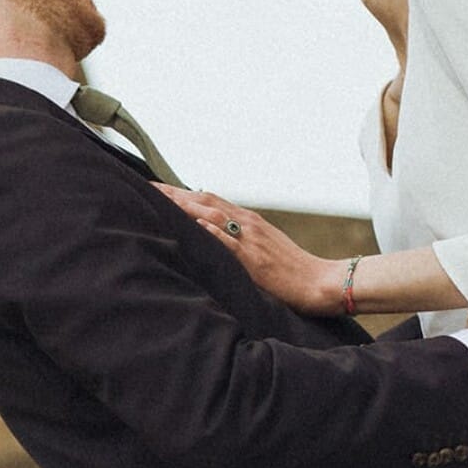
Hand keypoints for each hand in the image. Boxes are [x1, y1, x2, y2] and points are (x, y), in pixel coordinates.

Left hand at [156, 183, 341, 315]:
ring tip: (161, 198)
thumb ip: (238, 236)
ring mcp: (252, 240)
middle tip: (147, 186)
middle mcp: (248, 224)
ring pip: (215, 215)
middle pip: (205, 200)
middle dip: (175, 193)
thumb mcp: (263, 245)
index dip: (181, 191)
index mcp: (247, 220)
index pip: (208, 198)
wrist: (320, 282)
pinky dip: (216, 232)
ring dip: (187, 205)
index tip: (156, 187)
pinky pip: (234, 243)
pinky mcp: (257, 261)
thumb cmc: (291, 268)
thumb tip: (211, 231)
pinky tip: (198, 225)